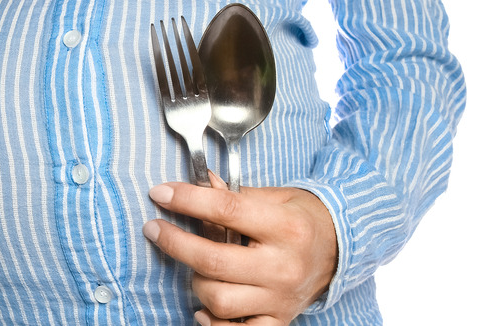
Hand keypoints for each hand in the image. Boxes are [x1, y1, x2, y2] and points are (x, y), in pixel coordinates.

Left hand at [143, 172, 337, 324]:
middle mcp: (284, 265)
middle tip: (154, 229)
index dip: (187, 201)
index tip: (160, 194)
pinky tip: (204, 308)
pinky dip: (213, 322)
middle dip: (175, 243)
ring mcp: (280, 298)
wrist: (340, 250)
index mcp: (285, 227)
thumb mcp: (275, 197)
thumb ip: (235, 194)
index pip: (226, 211)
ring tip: (198, 268)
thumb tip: (199, 182)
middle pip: (214, 261)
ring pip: (218, 299)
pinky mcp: (278, 320)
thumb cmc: (301, 219)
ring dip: (196, 282)